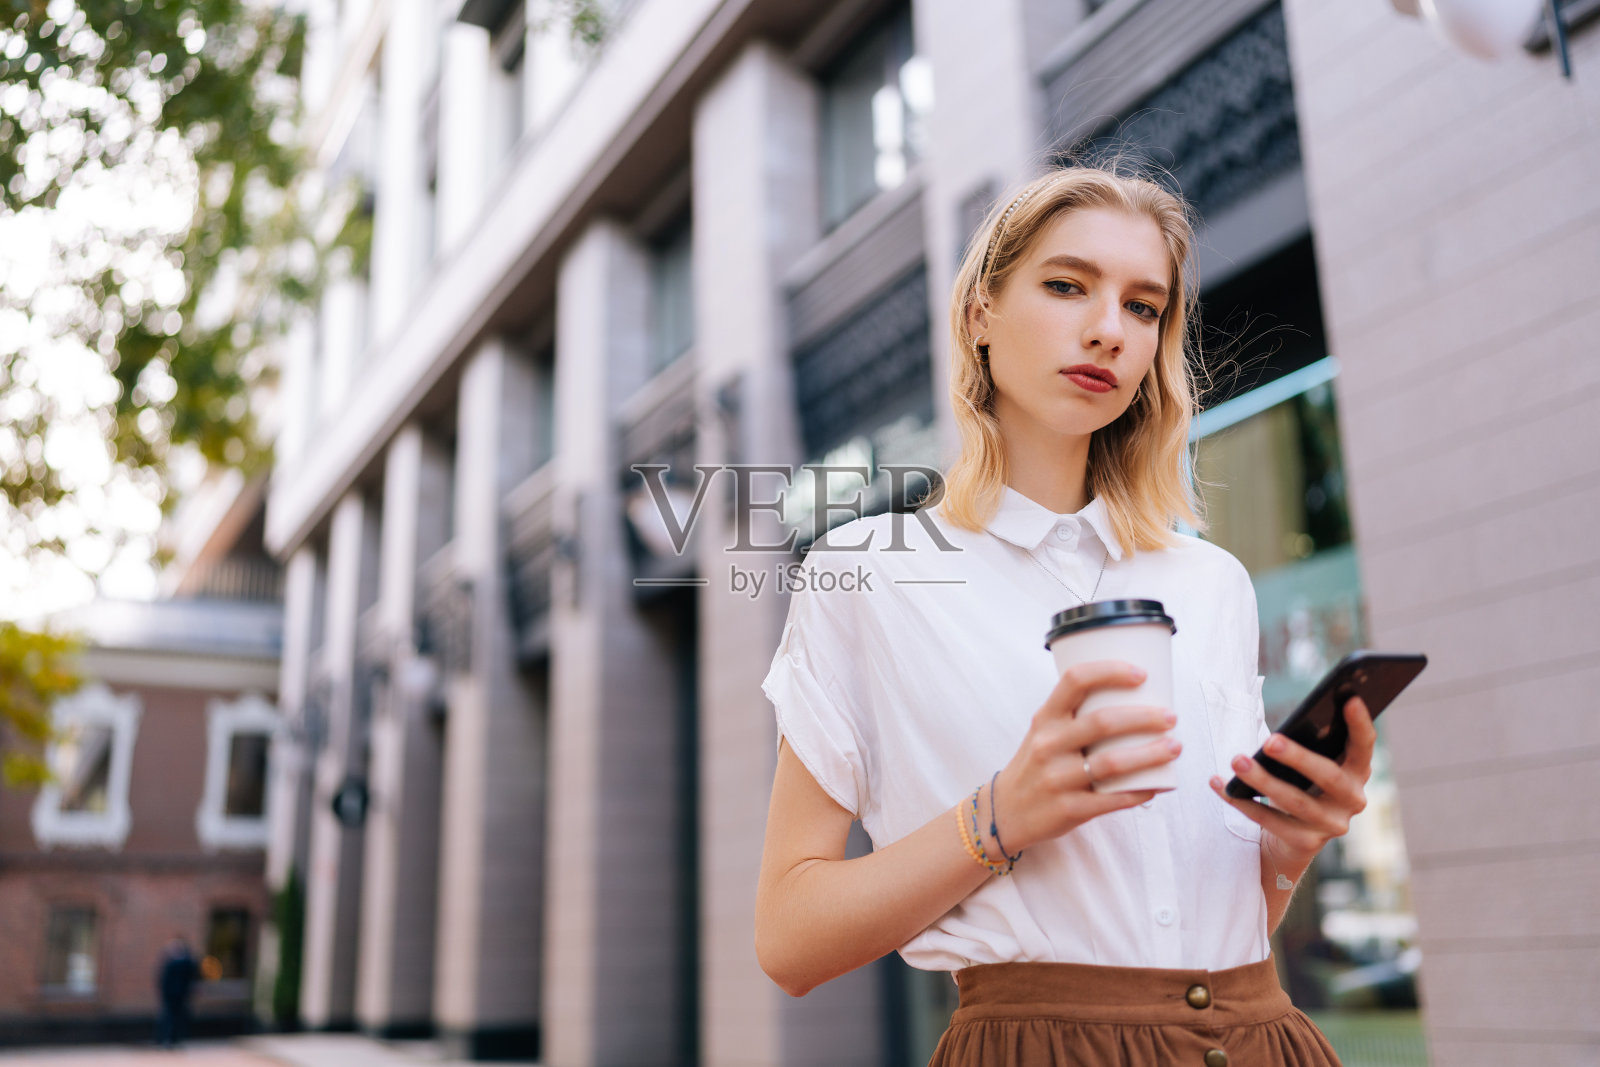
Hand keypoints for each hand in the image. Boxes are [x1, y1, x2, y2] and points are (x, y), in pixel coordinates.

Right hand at [992, 660, 1181, 854]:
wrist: (1006, 811)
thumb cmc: (1037, 764)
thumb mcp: (1045, 732)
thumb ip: (1077, 716)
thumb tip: (1137, 699)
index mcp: (1045, 718)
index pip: (1075, 681)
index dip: (1110, 671)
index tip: (1141, 674)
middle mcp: (1048, 745)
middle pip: (1102, 722)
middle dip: (1144, 717)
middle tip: (1171, 717)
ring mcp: (1057, 778)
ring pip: (1112, 763)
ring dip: (1150, 754)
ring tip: (1174, 747)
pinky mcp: (1068, 809)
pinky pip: (1112, 799)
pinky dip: (1140, 791)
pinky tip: (1158, 785)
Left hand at [1208, 695, 1374, 864]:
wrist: (1290, 841)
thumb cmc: (1300, 786)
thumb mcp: (1308, 766)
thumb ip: (1307, 747)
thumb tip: (1278, 733)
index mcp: (1357, 772)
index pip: (1364, 746)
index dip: (1360, 724)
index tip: (1350, 698)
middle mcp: (1352, 800)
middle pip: (1328, 776)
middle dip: (1298, 757)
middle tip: (1270, 741)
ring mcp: (1332, 825)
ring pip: (1295, 801)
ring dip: (1262, 779)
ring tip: (1237, 761)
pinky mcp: (1307, 843)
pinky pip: (1270, 820)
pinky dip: (1242, 801)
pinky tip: (1219, 784)